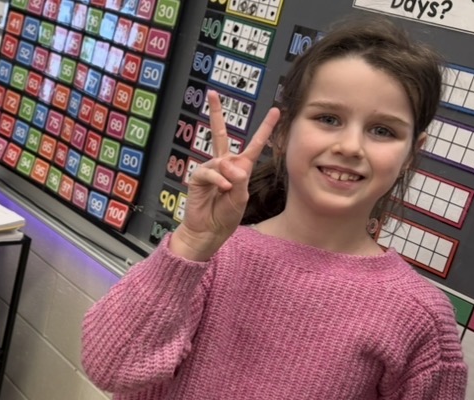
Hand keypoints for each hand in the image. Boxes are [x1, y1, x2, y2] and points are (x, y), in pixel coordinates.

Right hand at [172, 91, 279, 260]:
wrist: (208, 231)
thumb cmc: (225, 216)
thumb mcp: (241, 197)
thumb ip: (239, 179)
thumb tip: (230, 165)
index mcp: (240, 168)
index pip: (254, 144)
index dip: (265, 127)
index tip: (276, 110)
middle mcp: (223, 165)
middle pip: (219, 133)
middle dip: (215, 113)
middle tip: (212, 94)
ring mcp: (209, 170)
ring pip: (220, 160)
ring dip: (227, 174)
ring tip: (229, 188)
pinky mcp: (198, 178)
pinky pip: (209, 172)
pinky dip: (218, 180)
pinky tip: (223, 188)